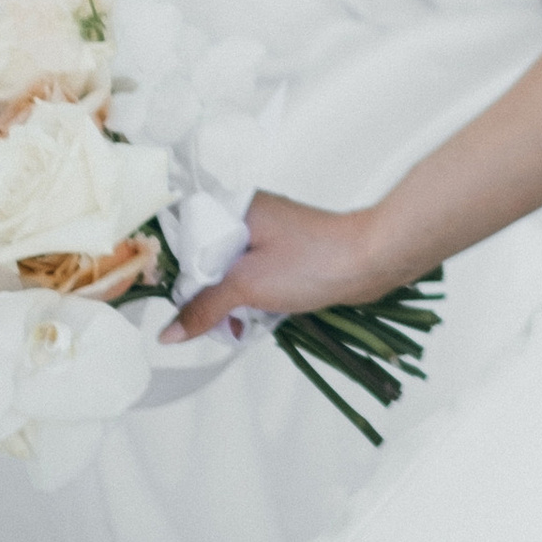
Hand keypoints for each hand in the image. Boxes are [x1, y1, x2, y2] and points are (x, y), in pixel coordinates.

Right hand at [162, 192, 382, 341]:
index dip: (179, 275)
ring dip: (231, 304)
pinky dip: (251, 302)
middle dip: (207, 296)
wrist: (372, 261)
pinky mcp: (285, 258)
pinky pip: (252, 282)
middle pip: (205, 263)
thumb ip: (203, 307)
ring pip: (229, 276)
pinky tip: (259, 319)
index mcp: (235, 210)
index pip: (184, 239)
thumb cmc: (315, 261)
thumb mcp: (247, 286)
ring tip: (243, 322)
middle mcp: (249, 219)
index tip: (179, 305)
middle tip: (221, 319)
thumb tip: (169, 331)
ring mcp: (268, 239)